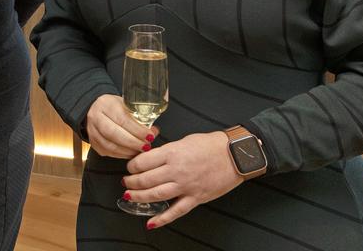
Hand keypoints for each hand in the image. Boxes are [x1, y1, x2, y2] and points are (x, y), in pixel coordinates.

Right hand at [84, 94, 158, 158]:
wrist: (97, 109)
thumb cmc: (115, 107)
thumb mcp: (127, 105)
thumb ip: (139, 117)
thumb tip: (154, 131)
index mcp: (106, 104)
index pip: (122, 119)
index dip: (137, 129)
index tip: (149, 135)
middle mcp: (96, 117)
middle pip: (114, 133)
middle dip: (133, 142)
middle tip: (146, 146)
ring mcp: (92, 131)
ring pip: (110, 146)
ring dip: (128, 150)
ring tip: (140, 150)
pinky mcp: (93, 143)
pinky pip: (108, 152)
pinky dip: (122, 154)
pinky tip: (131, 152)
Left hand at [122, 130, 242, 228]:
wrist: (236, 155)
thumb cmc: (212, 145)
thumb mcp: (184, 141)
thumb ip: (167, 151)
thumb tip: (152, 157)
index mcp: (172, 153)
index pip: (142, 162)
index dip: (132, 165)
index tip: (130, 167)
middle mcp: (176, 170)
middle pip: (145, 179)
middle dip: (131, 182)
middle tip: (126, 182)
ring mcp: (186, 186)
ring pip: (155, 195)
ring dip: (139, 197)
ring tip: (129, 196)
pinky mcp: (196, 198)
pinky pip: (176, 211)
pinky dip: (162, 219)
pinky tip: (150, 223)